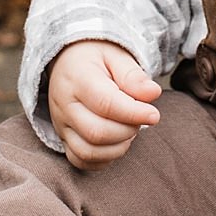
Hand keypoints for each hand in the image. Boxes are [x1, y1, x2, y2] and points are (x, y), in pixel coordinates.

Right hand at [46, 39, 162, 170]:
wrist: (68, 61)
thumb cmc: (96, 57)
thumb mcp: (117, 55)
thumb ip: (133, 75)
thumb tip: (152, 93)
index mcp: (77, 78)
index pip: (105, 104)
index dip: (134, 113)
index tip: (154, 114)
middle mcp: (64, 104)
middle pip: (96, 133)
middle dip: (128, 130)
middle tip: (141, 117)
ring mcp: (60, 124)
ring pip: (88, 152)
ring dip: (118, 147)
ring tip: (130, 129)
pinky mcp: (63, 138)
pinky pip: (81, 160)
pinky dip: (104, 158)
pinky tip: (117, 142)